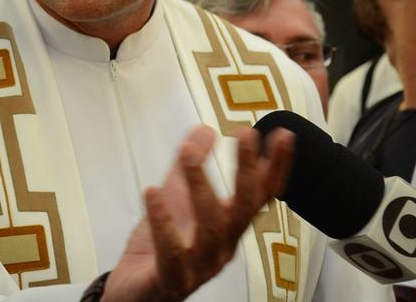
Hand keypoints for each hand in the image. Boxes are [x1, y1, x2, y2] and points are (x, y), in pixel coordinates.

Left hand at [102, 125, 294, 301]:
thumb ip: (190, 164)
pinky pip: (171, 253)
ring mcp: (198, 267)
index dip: (274, 167)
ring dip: (201, 188)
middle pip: (242, 210)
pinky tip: (153, 192)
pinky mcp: (170, 279)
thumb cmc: (157, 250)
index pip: (258, 196)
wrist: (132, 293)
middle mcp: (220, 248)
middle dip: (248, 172)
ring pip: (211, 230)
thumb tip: (205, 130)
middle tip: (246, 136)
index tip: (283, 135)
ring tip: (188, 155)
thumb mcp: (175, 197)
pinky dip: (163, 222)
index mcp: (226, 228)